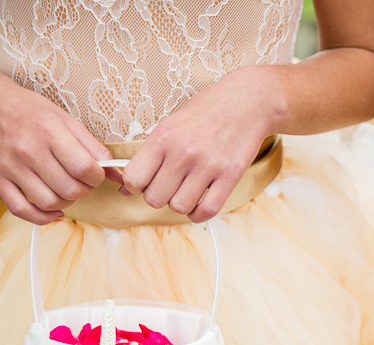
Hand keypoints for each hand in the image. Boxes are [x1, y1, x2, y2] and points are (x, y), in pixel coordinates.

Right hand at [0, 68, 113, 224]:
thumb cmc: (29, 111)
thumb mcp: (65, 119)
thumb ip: (93, 147)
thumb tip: (117, 175)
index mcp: (49, 132)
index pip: (85, 169)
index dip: (98, 177)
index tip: (96, 173)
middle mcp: (29, 150)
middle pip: (70, 190)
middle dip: (84, 191)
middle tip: (82, 182)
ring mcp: (11, 167)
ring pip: (49, 203)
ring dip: (66, 203)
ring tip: (66, 190)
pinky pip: (22, 211)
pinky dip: (42, 218)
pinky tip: (53, 211)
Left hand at [121, 65, 283, 222]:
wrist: (248, 101)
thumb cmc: (206, 113)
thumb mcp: (170, 126)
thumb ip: (149, 156)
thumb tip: (125, 189)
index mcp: (163, 137)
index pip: (133, 178)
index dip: (135, 186)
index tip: (145, 183)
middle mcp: (183, 152)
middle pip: (155, 198)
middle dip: (158, 197)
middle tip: (168, 187)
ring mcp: (208, 165)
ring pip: (179, 207)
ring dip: (180, 204)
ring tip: (186, 192)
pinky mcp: (231, 175)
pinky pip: (208, 210)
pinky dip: (199, 214)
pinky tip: (200, 204)